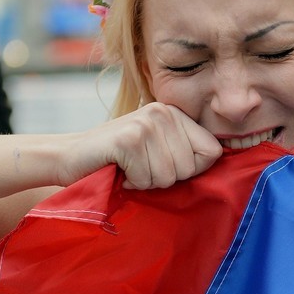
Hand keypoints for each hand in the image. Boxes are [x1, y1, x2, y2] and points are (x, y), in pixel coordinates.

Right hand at [59, 103, 222, 188]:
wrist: (70, 157)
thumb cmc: (119, 160)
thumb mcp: (159, 150)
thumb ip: (187, 151)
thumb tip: (223, 160)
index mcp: (176, 113)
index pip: (212, 151)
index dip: (191, 169)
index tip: (164, 164)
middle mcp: (164, 112)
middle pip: (190, 167)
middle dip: (165, 178)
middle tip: (141, 167)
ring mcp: (146, 123)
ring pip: (169, 176)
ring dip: (147, 181)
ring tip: (129, 167)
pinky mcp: (129, 139)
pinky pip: (148, 178)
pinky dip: (132, 182)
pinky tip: (119, 169)